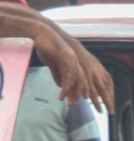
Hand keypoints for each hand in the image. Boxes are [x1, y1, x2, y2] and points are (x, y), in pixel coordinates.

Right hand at [0, 4, 114, 113]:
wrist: (41, 33)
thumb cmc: (47, 47)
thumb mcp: (53, 64)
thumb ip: (58, 74)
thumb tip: (61, 86)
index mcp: (75, 64)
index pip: (83, 80)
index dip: (84, 92)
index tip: (84, 103)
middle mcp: (77, 62)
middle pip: (83, 82)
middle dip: (83, 96)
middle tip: (77, 106)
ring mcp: (72, 60)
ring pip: (77, 80)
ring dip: (73, 92)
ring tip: (69, 103)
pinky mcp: (65, 57)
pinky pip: (68, 73)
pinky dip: (66, 84)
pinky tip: (63, 92)